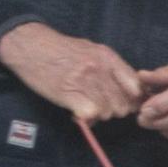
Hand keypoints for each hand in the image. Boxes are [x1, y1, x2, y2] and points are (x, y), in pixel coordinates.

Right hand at [0, 22, 142, 122]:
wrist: (30, 47)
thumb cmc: (62, 51)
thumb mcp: (92, 51)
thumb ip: (112, 69)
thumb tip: (133, 91)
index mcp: (108, 58)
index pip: (136, 88)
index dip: (132, 101)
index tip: (124, 104)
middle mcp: (101, 69)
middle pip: (123, 105)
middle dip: (114, 110)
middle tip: (98, 104)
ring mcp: (86, 82)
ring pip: (108, 112)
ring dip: (98, 114)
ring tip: (84, 104)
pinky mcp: (72, 95)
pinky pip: (92, 116)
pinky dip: (86, 119)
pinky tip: (77, 112)